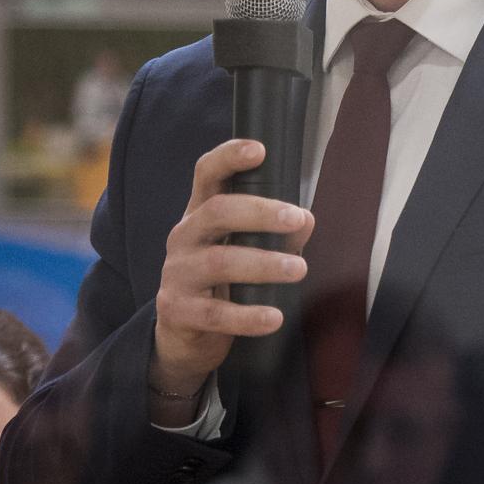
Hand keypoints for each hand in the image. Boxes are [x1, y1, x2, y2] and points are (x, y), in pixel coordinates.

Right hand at [151, 139, 312, 400]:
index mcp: (201, 213)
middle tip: (298, 219)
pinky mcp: (176, 311)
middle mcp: (185, 236)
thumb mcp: (245, 250)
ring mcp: (177, 273)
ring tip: (298, 269)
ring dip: (263, 264)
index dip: (229, 157)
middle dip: (261, 212)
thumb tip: (306, 219)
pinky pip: (215, 313)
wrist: (184, 334)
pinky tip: (274, 317)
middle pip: (217, 212)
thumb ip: (276, 234)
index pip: (207, 174)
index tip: (259, 149)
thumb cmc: (221, 282)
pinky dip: (248, 316)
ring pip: (219, 262)